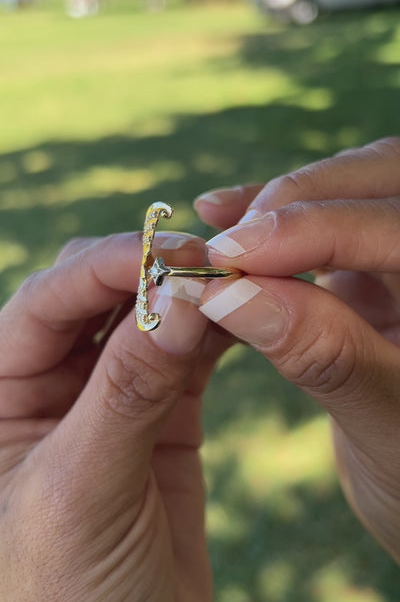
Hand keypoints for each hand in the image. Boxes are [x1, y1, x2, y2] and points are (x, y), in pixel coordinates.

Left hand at [0, 231, 229, 600]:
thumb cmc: (60, 590)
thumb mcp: (81, 489)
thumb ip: (127, 392)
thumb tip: (179, 299)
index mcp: (0, 390)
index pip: (45, 301)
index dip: (105, 267)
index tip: (169, 254)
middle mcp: (52, 381)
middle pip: (96, 294)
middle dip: (147, 271)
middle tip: (208, 264)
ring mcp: (111, 395)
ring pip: (148, 318)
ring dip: (189, 295)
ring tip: (234, 282)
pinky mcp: (164, 414)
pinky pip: (190, 355)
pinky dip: (217, 331)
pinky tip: (242, 317)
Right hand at [194, 136, 399, 561]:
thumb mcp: (389, 430)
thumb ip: (325, 354)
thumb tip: (232, 294)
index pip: (396, 229)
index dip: (311, 231)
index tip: (231, 256)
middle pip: (378, 182)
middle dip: (295, 202)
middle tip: (226, 245)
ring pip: (350, 189)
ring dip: (279, 204)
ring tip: (218, 231)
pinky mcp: (375, 266)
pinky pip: (325, 223)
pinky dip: (275, 220)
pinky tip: (226, 212)